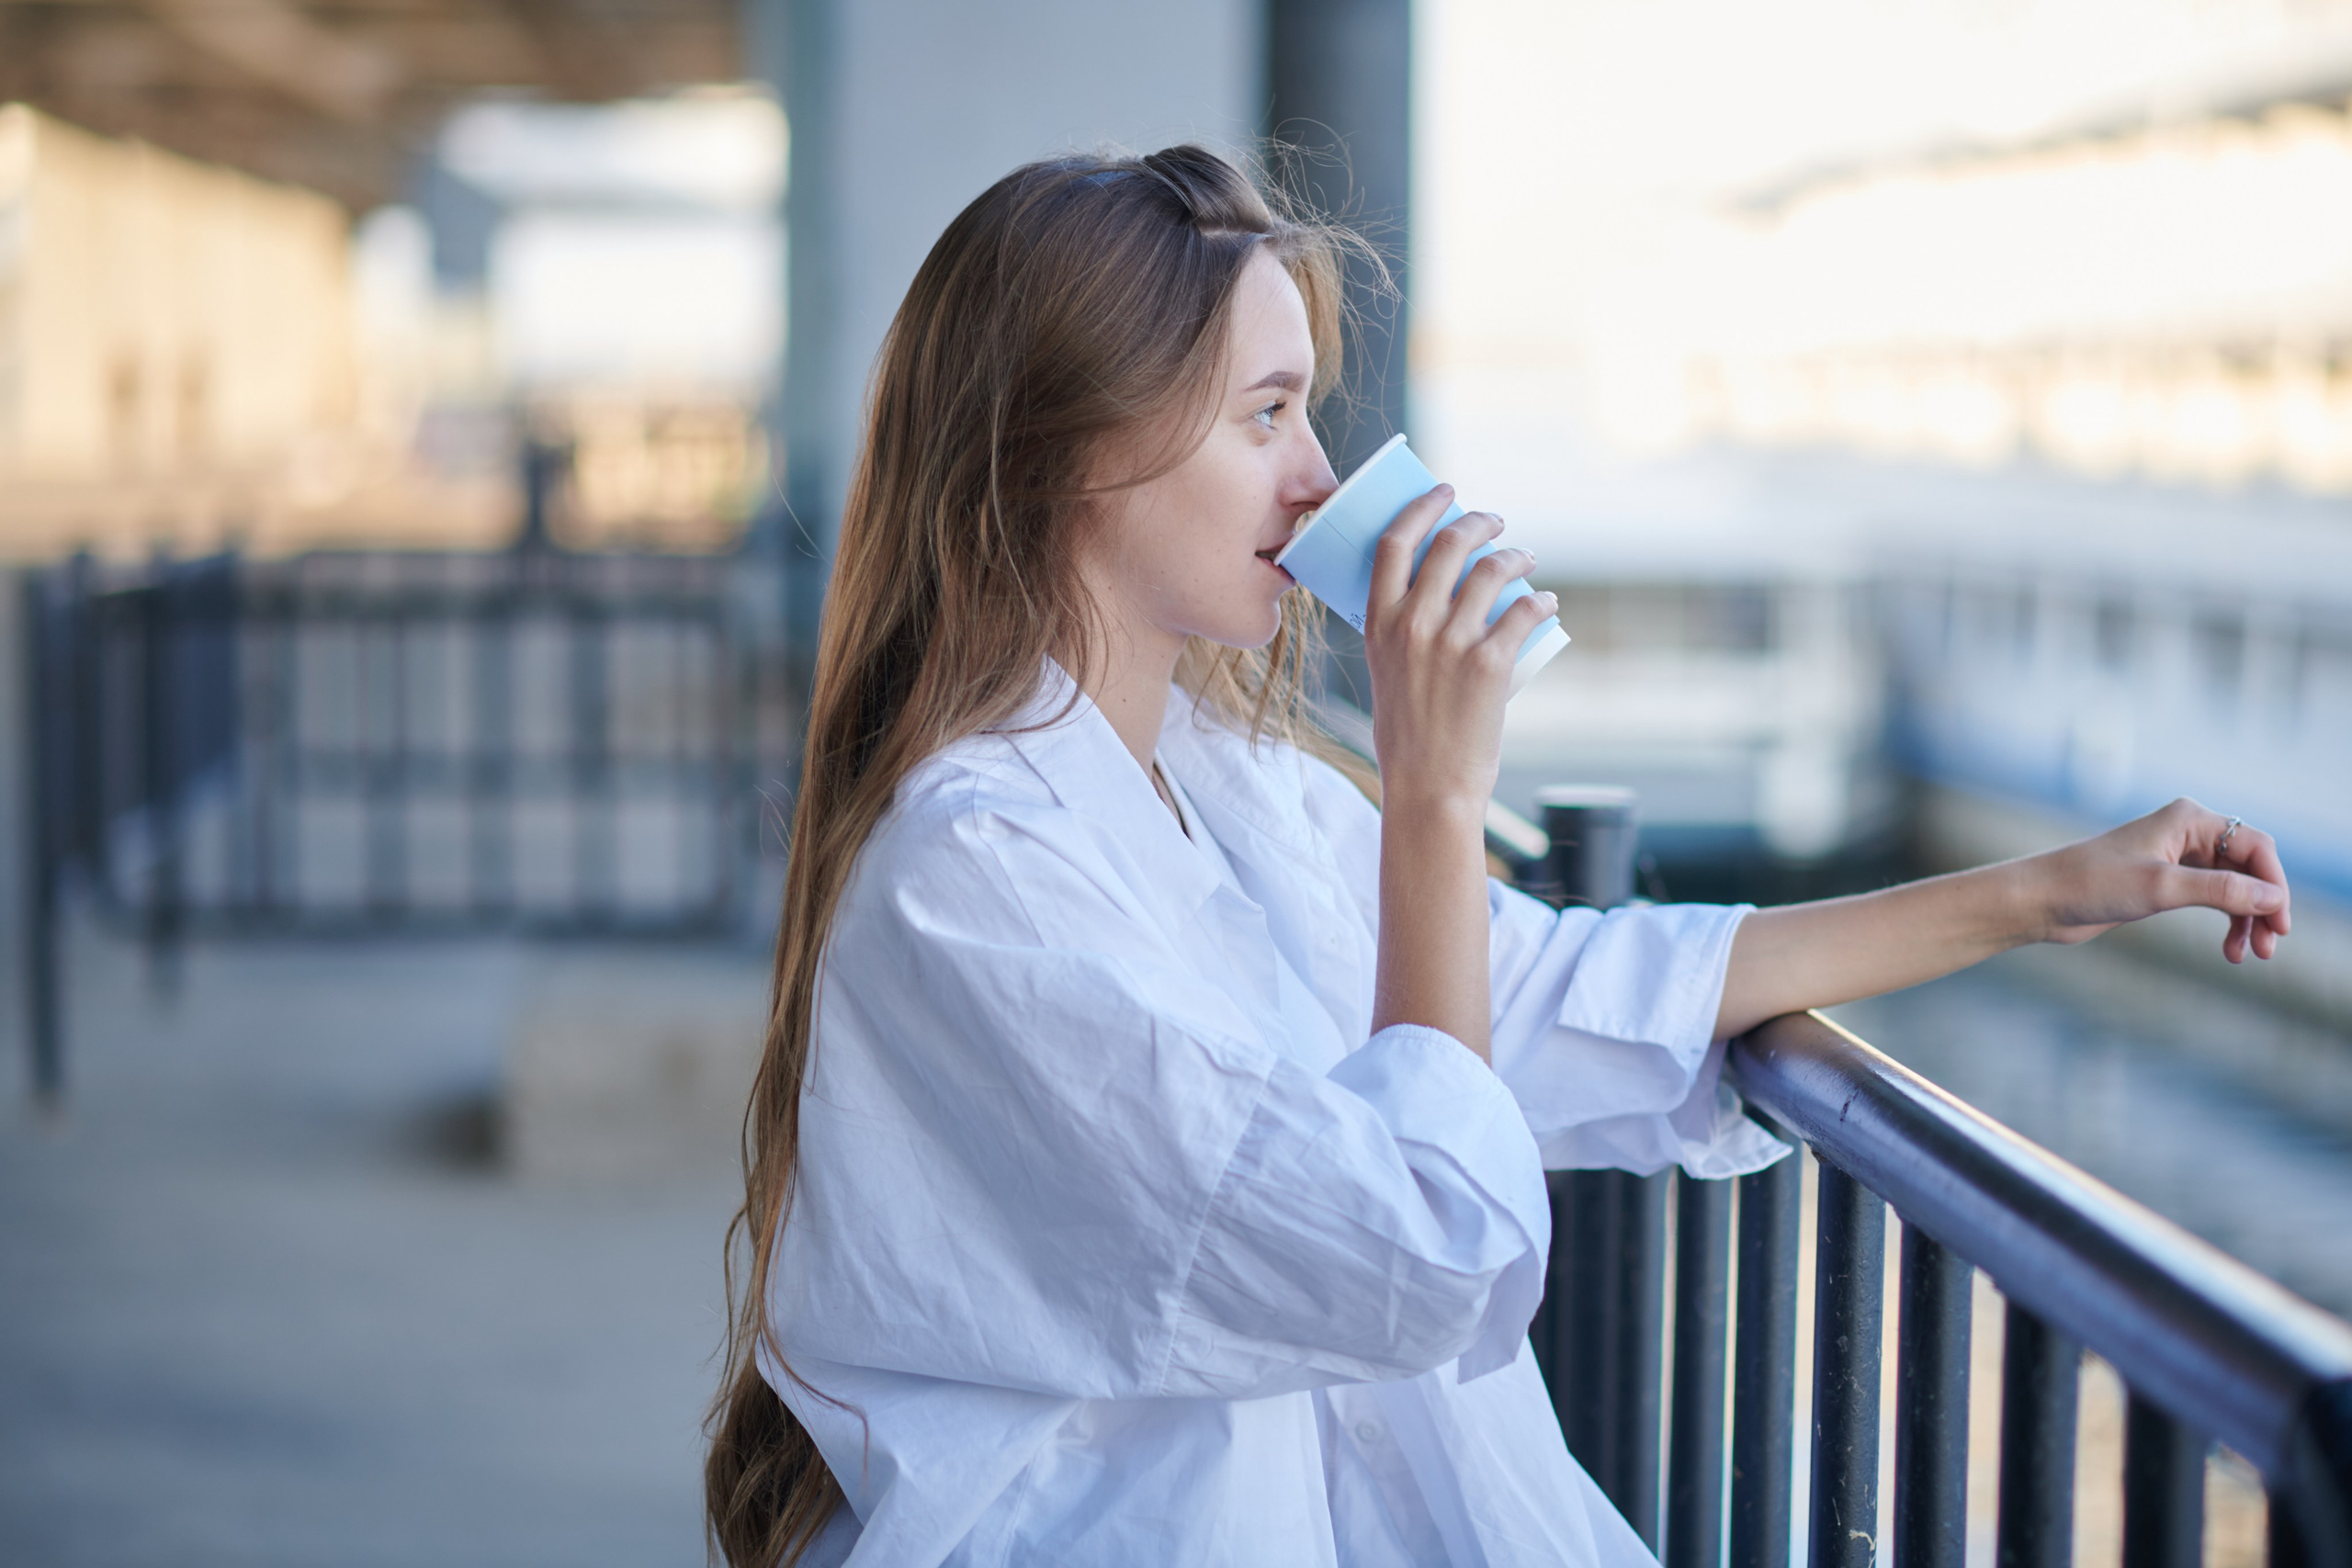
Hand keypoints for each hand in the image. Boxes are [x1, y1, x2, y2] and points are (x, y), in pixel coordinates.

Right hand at [1361, 486, 1555, 811]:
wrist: (1428, 785)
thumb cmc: (1407, 734)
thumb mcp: (1385, 671)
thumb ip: (1401, 632)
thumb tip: (1435, 595)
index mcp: (1378, 623)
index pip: (1395, 543)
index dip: (1422, 507)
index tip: (1445, 493)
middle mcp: (1412, 625)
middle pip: (1449, 544)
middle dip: (1479, 522)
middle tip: (1494, 522)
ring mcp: (1452, 643)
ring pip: (1492, 570)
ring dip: (1515, 555)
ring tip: (1526, 559)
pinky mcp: (1490, 664)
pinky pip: (1524, 611)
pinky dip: (1541, 600)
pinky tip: (1547, 601)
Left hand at [2031, 798, 2289, 961]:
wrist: (2040, 900)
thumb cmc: (2091, 883)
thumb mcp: (2161, 887)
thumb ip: (2220, 890)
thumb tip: (2273, 898)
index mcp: (2188, 818)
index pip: (2254, 845)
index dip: (2274, 884)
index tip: (2280, 923)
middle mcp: (2186, 832)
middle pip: (2248, 867)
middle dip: (2262, 906)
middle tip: (2269, 948)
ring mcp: (2176, 857)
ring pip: (2232, 886)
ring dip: (2245, 919)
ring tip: (2248, 956)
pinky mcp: (2164, 881)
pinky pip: (2212, 898)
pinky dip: (2225, 921)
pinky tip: (2229, 950)